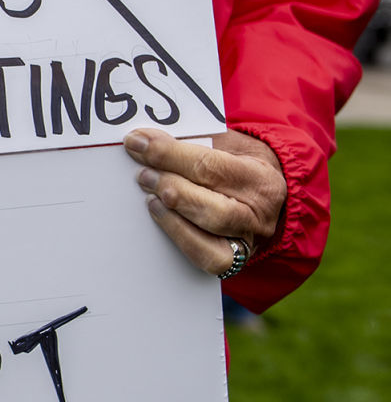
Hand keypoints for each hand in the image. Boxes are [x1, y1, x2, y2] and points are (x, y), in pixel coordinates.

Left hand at [124, 128, 286, 277]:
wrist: (263, 196)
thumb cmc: (238, 166)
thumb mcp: (225, 145)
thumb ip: (191, 142)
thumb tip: (147, 141)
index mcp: (259, 176)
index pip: (210, 165)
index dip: (170, 153)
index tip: (138, 142)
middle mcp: (259, 211)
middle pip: (211, 201)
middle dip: (170, 184)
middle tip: (142, 173)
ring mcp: (249, 239)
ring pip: (211, 227)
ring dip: (172, 209)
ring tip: (149, 192)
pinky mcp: (233, 259)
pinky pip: (206, 256)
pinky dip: (178, 233)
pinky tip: (160, 213)